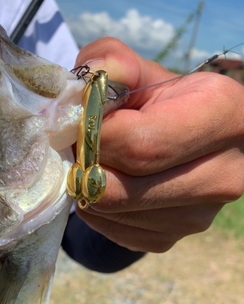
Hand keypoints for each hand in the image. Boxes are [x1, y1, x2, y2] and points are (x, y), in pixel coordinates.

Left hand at [75, 38, 243, 251]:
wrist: (186, 146)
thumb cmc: (161, 105)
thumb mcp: (142, 73)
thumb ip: (112, 64)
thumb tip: (83, 87)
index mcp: (224, 117)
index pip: (139, 144)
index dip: (95, 135)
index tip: (81, 123)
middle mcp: (222, 176)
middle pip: (120, 189)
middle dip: (84, 164)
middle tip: (79, 145)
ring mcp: (197, 217)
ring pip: (108, 212)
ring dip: (87, 186)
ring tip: (98, 161)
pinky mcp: (170, 239)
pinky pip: (111, 229)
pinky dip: (95, 208)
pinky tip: (109, 184)